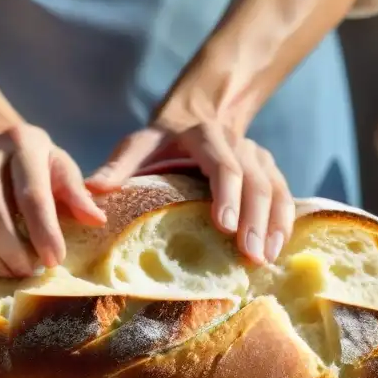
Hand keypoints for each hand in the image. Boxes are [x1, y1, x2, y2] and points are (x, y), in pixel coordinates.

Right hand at [0, 124, 106, 280]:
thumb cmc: (29, 164)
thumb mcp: (57, 166)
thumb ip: (75, 193)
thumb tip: (96, 220)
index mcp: (21, 143)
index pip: (32, 195)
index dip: (44, 232)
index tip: (54, 261)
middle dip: (14, 253)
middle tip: (30, 272)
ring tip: (10, 272)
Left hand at [87, 122, 294, 264]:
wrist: (196, 118)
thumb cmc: (160, 142)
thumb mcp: (137, 146)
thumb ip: (118, 167)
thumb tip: (93, 189)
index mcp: (205, 136)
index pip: (223, 164)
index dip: (227, 194)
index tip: (224, 226)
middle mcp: (238, 143)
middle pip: (254, 181)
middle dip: (254, 220)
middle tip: (250, 255)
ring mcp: (258, 157)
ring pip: (275, 189)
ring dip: (273, 225)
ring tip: (265, 259)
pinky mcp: (269, 170)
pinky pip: (284, 197)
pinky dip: (284, 224)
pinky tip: (277, 251)